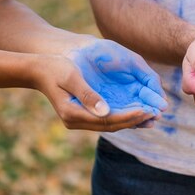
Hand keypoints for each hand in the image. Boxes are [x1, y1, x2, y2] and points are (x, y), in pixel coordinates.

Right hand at [34, 38, 167, 130]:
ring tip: (151, 116)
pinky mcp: (83, 114)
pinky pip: (106, 118)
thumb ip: (87, 94)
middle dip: (134, 120)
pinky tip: (137, 111)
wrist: (39, 69)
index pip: (107, 120)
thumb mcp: (71, 77)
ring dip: (131, 120)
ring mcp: (79, 119)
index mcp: (72, 114)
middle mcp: (76, 120)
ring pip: (110, 124)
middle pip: (111, 125)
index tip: (146, 111)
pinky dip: (122, 115)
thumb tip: (106, 111)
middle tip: (155, 115)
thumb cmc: (55, 68)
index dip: (128, 117)